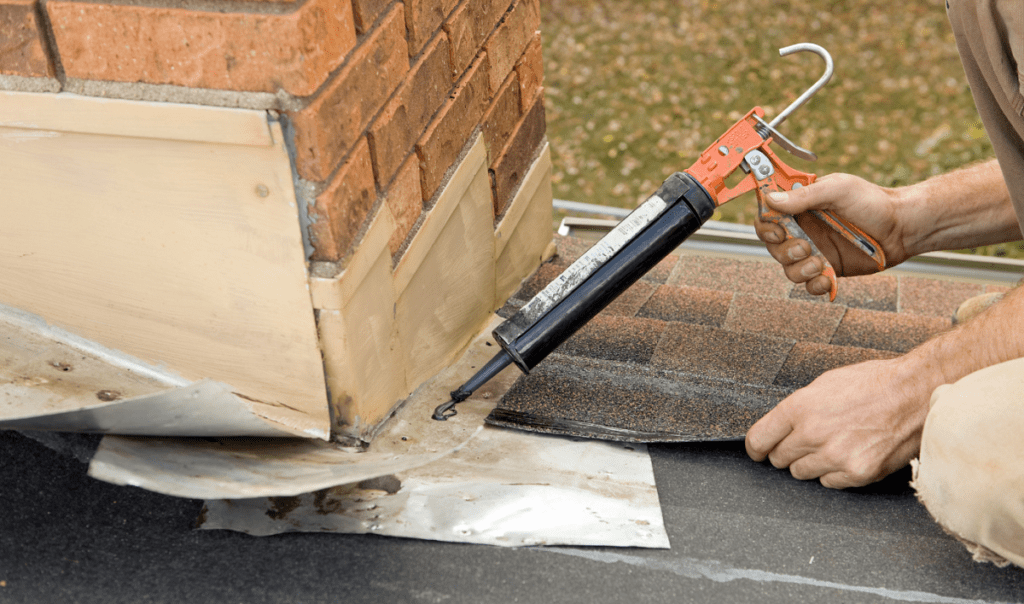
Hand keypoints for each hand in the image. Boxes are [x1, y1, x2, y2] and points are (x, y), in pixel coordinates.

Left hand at [745, 357, 930, 487]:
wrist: (915, 394)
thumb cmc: (873, 384)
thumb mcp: (824, 384)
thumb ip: (798, 408)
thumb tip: (779, 427)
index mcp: (800, 407)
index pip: (758, 440)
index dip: (756, 447)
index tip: (759, 451)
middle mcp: (813, 434)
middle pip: (779, 459)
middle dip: (786, 452)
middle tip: (804, 442)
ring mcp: (835, 456)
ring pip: (801, 473)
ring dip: (811, 463)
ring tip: (832, 444)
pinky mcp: (858, 473)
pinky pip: (829, 483)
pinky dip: (835, 473)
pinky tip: (850, 454)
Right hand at [754, 174, 909, 296]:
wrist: (902, 228)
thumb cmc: (873, 201)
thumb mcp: (838, 190)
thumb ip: (804, 196)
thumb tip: (770, 200)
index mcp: (801, 207)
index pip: (767, 217)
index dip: (766, 226)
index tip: (778, 231)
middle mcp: (804, 230)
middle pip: (773, 247)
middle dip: (784, 251)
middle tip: (805, 247)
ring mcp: (815, 251)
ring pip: (788, 269)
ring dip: (799, 270)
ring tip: (820, 264)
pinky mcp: (828, 270)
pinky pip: (809, 285)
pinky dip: (814, 285)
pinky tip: (828, 279)